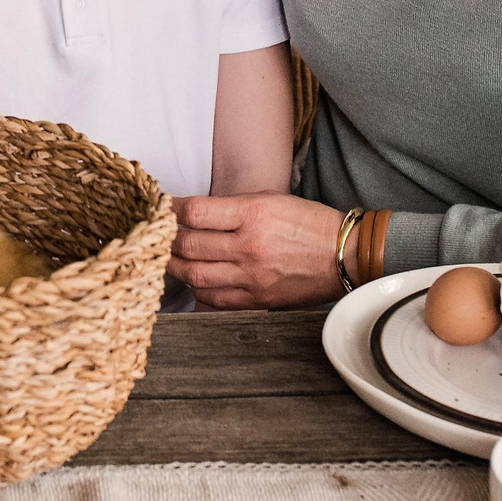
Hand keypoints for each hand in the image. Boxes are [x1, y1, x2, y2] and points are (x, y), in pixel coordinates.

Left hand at [169, 193, 349, 308]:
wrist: (344, 256)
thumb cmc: (307, 223)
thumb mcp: (271, 200)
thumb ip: (231, 206)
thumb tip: (192, 212)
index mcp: (253, 213)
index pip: (196, 212)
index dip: (171, 209)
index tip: (162, 208)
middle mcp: (250, 246)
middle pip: (189, 245)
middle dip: (167, 240)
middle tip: (157, 236)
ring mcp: (253, 277)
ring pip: (196, 275)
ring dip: (176, 267)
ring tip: (167, 260)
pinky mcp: (258, 300)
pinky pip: (215, 299)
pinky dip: (198, 291)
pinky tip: (195, 282)